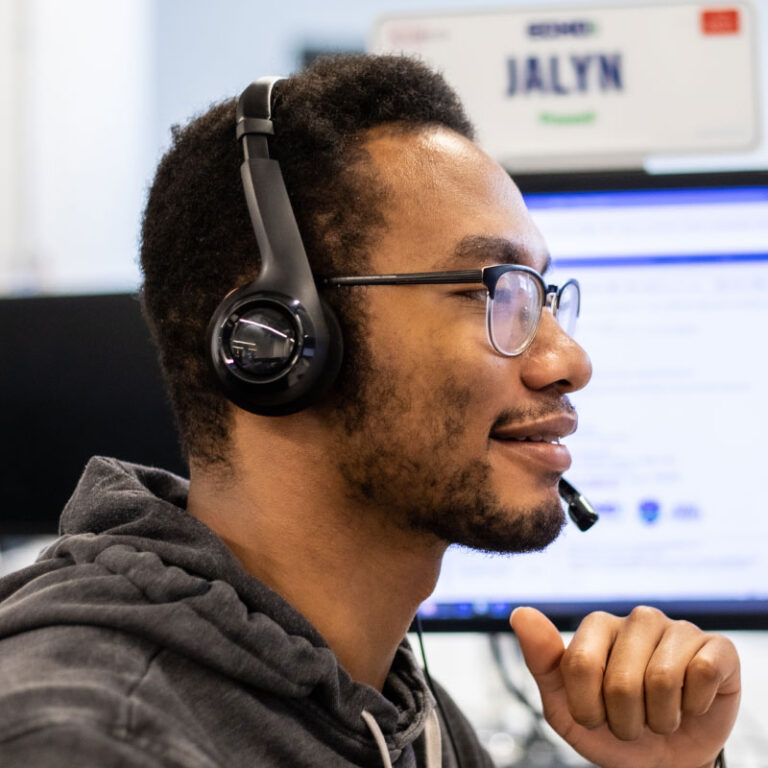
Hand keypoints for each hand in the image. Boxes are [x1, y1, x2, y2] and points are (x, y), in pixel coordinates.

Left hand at [510, 606, 739, 767]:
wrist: (663, 763)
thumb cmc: (610, 729)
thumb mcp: (564, 707)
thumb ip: (541, 660)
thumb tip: (519, 613)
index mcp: (597, 625)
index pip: (580, 665)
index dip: (586, 707)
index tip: (594, 715)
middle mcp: (638, 618)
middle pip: (622, 679)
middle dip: (625, 720)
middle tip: (633, 721)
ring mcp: (678, 629)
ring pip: (662, 679)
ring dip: (660, 719)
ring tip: (661, 715)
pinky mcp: (717, 647)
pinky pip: (702, 673)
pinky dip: (695, 706)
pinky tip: (692, 704)